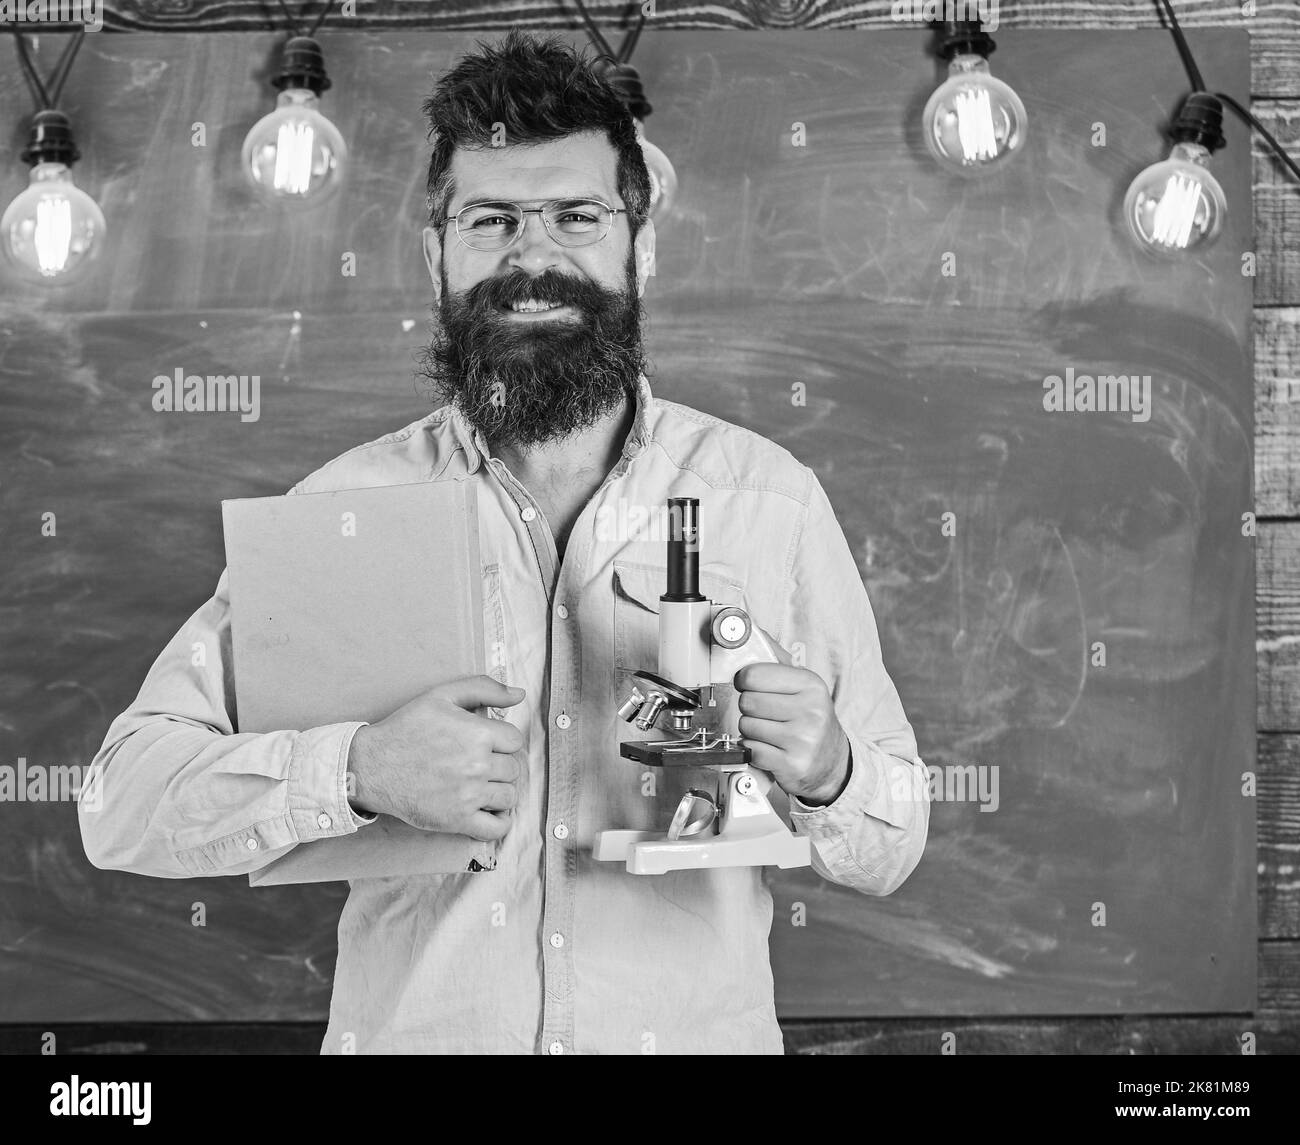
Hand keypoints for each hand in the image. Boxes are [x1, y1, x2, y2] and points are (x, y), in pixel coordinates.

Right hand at [347, 675, 526, 840]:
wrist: (373, 765)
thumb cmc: (407, 729)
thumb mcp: (442, 695)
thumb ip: (484, 688)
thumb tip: (519, 694)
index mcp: (477, 734)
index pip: (515, 741)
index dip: (502, 741)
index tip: (487, 743)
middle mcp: (477, 765)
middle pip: (513, 769)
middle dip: (499, 765)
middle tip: (478, 764)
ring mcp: (468, 795)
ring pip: (509, 796)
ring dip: (499, 791)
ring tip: (480, 784)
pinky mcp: (458, 820)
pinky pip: (496, 828)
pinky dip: (500, 822)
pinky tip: (490, 811)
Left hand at [733, 631, 850, 805]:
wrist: (832, 760)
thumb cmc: (810, 717)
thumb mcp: (801, 684)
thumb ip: (774, 657)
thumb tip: (748, 631)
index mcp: (811, 684)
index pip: (753, 675)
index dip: (745, 681)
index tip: (751, 686)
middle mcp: (811, 711)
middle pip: (747, 702)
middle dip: (750, 708)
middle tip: (766, 713)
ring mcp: (803, 740)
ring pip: (747, 727)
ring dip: (752, 731)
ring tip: (771, 731)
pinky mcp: (792, 765)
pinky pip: (751, 751)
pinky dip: (755, 751)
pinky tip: (771, 748)